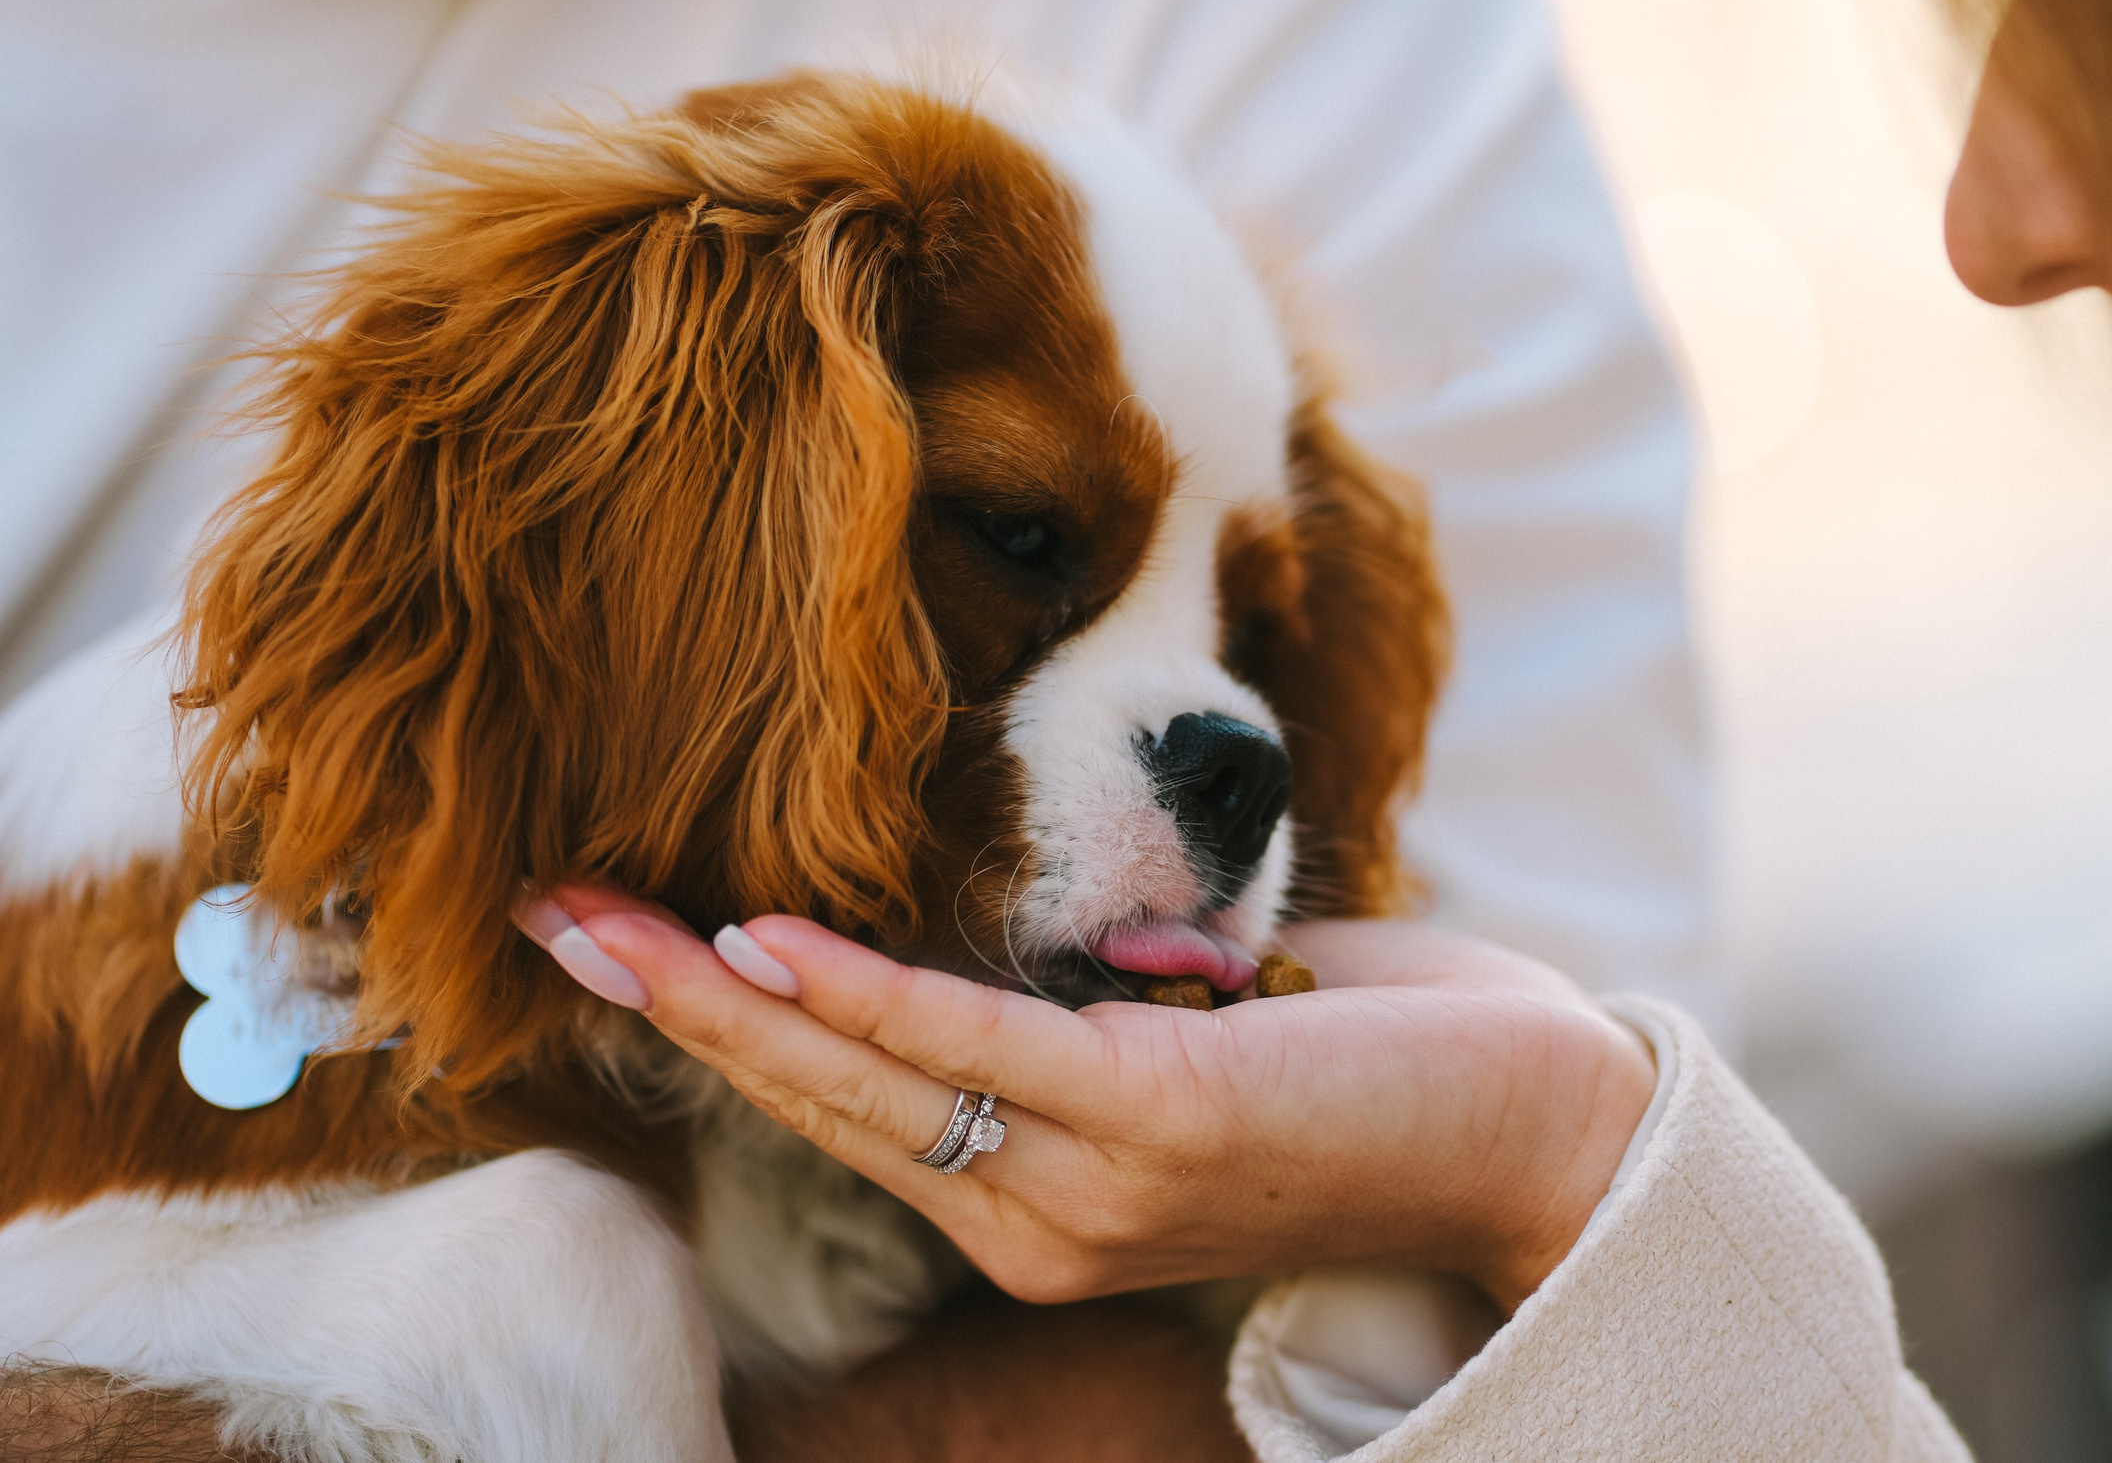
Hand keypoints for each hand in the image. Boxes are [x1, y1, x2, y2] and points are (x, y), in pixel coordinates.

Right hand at [520, 891, 1656, 1311]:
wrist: (1536, 1120)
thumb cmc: (1366, 1059)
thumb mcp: (1186, 1032)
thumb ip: (1072, 1003)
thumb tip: (980, 918)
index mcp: (1033, 1207)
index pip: (840, 1111)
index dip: (716, 1028)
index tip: (610, 944)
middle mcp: (1034, 1224)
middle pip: (814, 1101)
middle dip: (670, 1006)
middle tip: (543, 918)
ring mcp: (1085, 1191)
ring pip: (862, 1079)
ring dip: (720, 992)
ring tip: (600, 922)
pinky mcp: (1151, 1125)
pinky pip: (975, 1049)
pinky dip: (861, 994)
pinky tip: (763, 937)